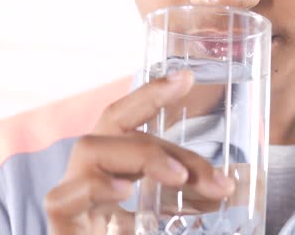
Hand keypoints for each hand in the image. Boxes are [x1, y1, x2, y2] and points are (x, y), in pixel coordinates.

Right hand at [44, 70, 234, 234]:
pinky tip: (123, 192)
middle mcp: (94, 169)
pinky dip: (94, 187)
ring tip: (178, 178)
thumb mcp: (176, 213)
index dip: (153, 93)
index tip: (186, 76)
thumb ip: (197, 195)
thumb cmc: (139, 232)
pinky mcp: (62, 222)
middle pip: (115, 123)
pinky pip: (64, 196)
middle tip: (206, 165)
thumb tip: (233, 186)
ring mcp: (74, 194)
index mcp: (119, 162)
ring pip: (93, 148)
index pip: (131, 118)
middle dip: (160, 128)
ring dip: (142, 156)